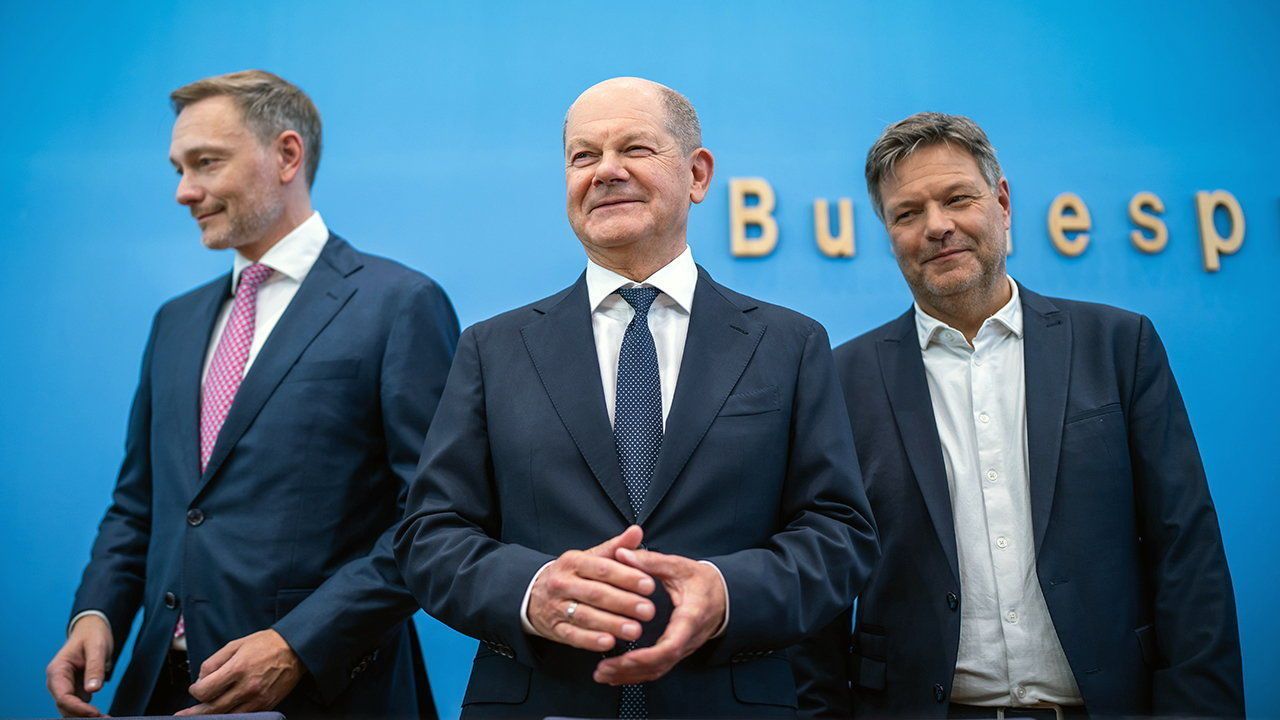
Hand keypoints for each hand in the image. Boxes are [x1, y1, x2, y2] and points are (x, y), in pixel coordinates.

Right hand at [46, 614, 112, 716]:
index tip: (95, 713)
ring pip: (70, 709)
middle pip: (65, 706)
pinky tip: (102, 716)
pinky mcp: (76, 690)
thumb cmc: (93, 635)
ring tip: (105, 718)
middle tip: (104, 719)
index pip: (63, 696)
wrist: (93, 629)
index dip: (77, 708)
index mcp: (57, 670)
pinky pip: (79, 706)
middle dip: (82, 716)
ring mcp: (66, 687)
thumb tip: (93, 690)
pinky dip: (88, 713)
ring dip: (84, 717)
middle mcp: (58, 681)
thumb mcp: (97, 647)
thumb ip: (94, 667)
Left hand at [175, 629, 302, 714]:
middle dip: (195, 712)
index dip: (195, 691)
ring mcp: (258, 698)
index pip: (206, 690)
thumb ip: (214, 662)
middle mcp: (247, 686)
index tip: (195, 688)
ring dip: (211, 716)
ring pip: (227, 716)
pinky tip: (223, 713)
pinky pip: (244, 716)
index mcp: (238, 668)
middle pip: (213, 708)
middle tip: (183, 714)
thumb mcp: (236, 644)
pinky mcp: (266, 705)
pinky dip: (231, 716)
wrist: (295, 649)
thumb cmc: (265, 644)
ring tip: (199, 717)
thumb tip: (201, 679)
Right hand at [528, 525, 656, 650]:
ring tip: (634, 629)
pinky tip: (609, 642)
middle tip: (647, 610)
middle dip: (624, 602)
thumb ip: (615, 547)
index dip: (626, 577)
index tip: (649, 585)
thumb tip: (636, 531)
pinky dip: (591, 640)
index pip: (602, 568)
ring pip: (586, 616)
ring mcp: (557, 607)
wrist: (533, 594)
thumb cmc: (571, 575)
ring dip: (612, 624)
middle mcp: (563, 583)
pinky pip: (573, 636)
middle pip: (596, 593)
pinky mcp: (555, 629)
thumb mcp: (589, 556)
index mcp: (573, 562)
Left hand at [593, 547, 726, 684]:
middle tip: (603, 669)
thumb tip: (622, 553)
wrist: (724, 596)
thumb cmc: (703, 581)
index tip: (626, 657)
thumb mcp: (679, 566)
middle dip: (631, 669)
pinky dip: (636, 674)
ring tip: (603, 674)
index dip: (648, 655)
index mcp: (690, 617)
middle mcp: (687, 639)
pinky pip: (657, 669)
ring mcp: (683, 649)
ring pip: (657, 671)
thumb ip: (651, 561)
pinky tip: (616, 674)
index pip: (672, 645)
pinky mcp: (676, 652)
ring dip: (630, 675)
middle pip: (660, 664)